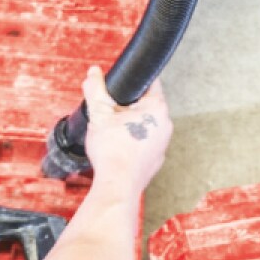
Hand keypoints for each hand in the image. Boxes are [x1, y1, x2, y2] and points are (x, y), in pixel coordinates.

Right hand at [79, 66, 171, 198]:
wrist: (117, 185)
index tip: (121, 86)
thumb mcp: (99, 113)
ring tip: (113, 133)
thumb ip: (96, 90)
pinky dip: (134, 143)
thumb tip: (93, 74)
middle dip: (128, 106)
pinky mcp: (156, 160)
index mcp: (156, 108)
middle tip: (111, 112)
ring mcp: (163, 144)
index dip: (132, 82)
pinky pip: (145, 144)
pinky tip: (119, 148)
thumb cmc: (112, 151)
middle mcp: (165, 124)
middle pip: (147, 105)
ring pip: (146, 126)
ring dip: (131, 125)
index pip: (150, 82)